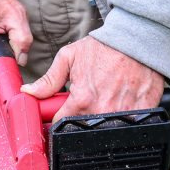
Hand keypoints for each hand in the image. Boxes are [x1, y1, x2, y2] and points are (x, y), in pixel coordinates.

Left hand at [20, 36, 164, 120]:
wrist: (137, 39)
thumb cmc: (103, 47)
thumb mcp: (69, 57)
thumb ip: (48, 80)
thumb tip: (28, 92)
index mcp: (82, 100)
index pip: (61, 124)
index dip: (59, 118)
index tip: (62, 111)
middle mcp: (102, 111)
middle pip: (83, 128)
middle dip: (80, 117)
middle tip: (87, 100)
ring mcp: (123, 114)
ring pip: (104, 130)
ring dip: (101, 119)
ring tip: (105, 97)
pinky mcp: (141, 113)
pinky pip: (128, 126)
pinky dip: (122, 117)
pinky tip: (122, 100)